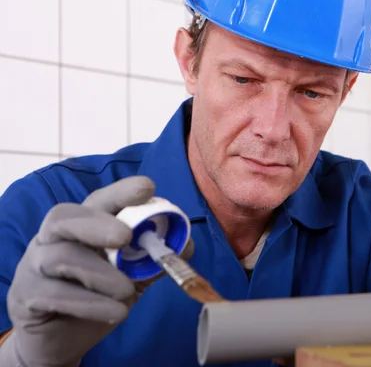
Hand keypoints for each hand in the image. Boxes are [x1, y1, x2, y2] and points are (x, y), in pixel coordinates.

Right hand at [2, 176, 192, 366]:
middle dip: (97, 223)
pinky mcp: (26, 298)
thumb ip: (152, 261)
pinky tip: (114, 312)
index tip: (147, 187)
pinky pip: (54, 294)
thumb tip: (187, 245)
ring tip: (127, 291)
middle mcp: (53, 239)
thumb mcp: (131, 278)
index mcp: (80, 227)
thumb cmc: (98, 298)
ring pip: (61, 257)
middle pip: (64, 218)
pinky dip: (89, 302)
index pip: (97, 202)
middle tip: (125, 236)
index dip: (120, 193)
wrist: (64, 340)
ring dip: (100, 273)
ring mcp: (35, 267)